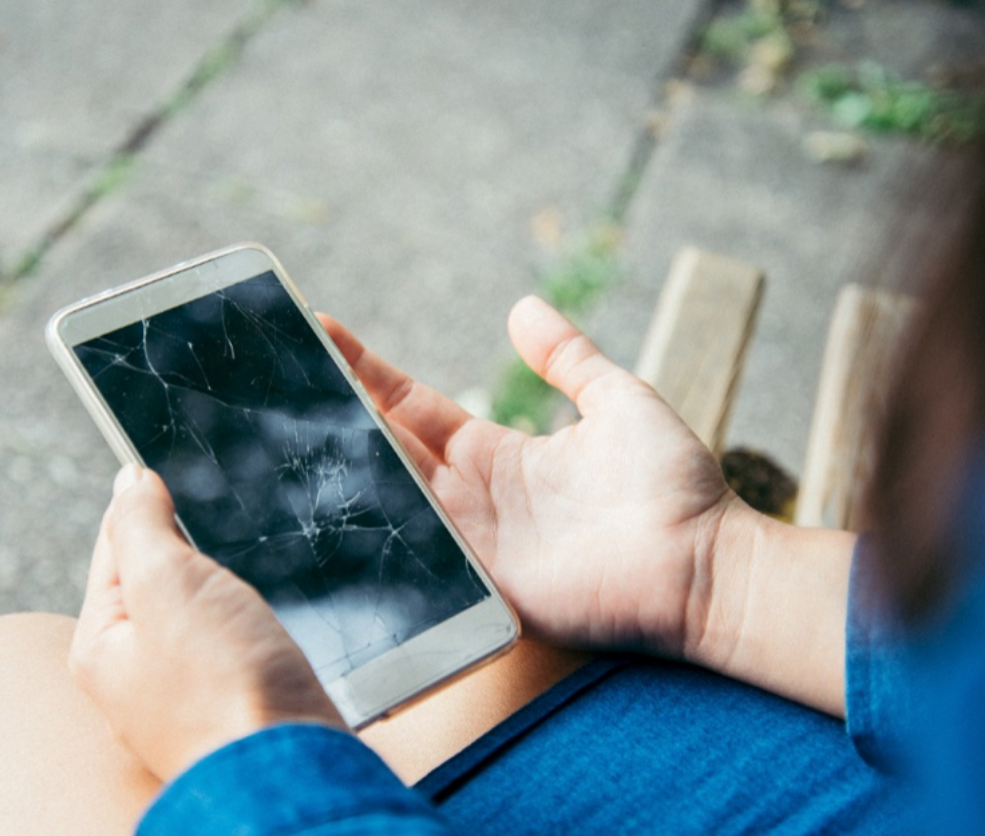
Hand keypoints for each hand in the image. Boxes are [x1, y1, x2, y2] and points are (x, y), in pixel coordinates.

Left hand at [69, 464, 344, 782]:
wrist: (288, 767)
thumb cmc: (221, 683)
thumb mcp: (165, 582)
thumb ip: (141, 526)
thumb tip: (129, 480)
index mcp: (101, 647)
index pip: (113, 549)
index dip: (140, 505)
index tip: (153, 469)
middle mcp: (133, 680)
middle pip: (153, 584)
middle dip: (182, 550)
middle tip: (201, 519)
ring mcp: (184, 700)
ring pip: (194, 618)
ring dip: (215, 590)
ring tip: (230, 572)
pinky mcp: (232, 710)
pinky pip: (227, 649)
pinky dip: (240, 625)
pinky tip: (256, 624)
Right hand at [322, 296, 735, 659]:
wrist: (705, 561)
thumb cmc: (672, 485)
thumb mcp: (618, 400)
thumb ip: (569, 357)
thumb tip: (523, 306)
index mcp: (498, 454)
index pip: (413, 406)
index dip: (369, 372)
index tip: (324, 331)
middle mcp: (472, 498)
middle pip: (387, 448)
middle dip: (335, 413)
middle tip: (279, 375)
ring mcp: (471, 544)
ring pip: (390, 495)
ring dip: (342, 464)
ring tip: (283, 423)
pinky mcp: (481, 585)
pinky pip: (417, 553)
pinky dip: (376, 530)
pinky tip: (328, 502)